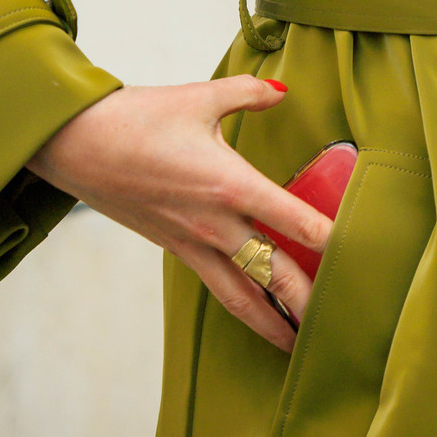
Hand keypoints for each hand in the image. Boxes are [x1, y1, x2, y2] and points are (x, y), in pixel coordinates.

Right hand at [27, 77, 332, 351]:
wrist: (75, 145)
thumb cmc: (136, 118)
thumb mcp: (198, 97)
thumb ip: (248, 94)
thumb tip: (282, 90)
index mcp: (228, 184)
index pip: (293, 218)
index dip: (329, 238)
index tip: (361, 254)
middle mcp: (214, 223)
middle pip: (273, 273)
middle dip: (307, 302)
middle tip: (339, 325)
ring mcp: (191, 242)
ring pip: (241, 295)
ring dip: (272, 323)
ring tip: (297, 346)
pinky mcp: (173, 248)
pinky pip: (215, 285)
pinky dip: (240, 305)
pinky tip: (254, 312)